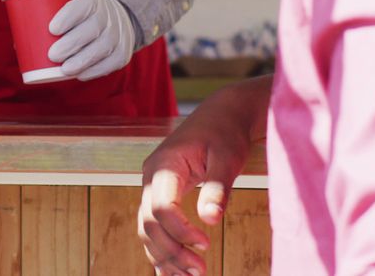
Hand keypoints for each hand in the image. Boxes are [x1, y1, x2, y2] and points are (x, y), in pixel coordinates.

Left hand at [48, 0, 135, 80]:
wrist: (119, 18)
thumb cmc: (83, 17)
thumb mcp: (73, 8)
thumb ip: (49, 21)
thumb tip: (18, 43)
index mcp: (93, 0)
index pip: (83, 6)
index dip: (68, 16)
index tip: (52, 28)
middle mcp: (108, 16)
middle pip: (91, 29)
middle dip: (71, 43)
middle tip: (52, 54)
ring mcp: (118, 35)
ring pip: (101, 48)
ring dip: (82, 60)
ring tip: (64, 70)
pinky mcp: (123, 54)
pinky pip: (109, 63)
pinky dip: (94, 70)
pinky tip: (80, 74)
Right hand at [138, 79, 270, 275]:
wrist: (222, 115)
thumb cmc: (226, 132)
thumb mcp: (227, 157)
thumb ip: (217, 187)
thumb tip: (210, 218)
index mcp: (164, 164)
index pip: (162, 207)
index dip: (180, 231)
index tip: (206, 245)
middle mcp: (151, 177)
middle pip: (149, 223)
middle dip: (171, 251)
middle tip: (200, 272)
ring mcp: (152, 187)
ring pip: (147, 229)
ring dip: (165, 256)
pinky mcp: (161, 195)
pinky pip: (153, 226)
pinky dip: (161, 250)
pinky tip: (173, 272)